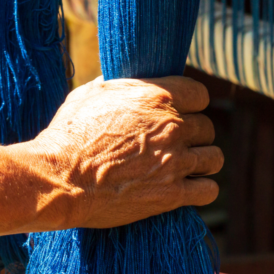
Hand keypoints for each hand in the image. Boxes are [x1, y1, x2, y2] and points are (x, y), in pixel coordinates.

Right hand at [25, 75, 222, 230]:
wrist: (60, 177)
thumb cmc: (69, 133)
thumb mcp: (90, 94)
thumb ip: (116, 84)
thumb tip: (122, 78)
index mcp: (157, 97)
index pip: (200, 94)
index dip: (191, 103)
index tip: (182, 111)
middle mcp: (173, 127)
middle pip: (207, 127)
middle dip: (194, 134)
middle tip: (176, 142)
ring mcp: (175, 162)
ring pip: (214, 158)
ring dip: (203, 160)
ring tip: (188, 165)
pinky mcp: (171, 195)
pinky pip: (208, 190)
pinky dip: (202, 189)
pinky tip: (189, 188)